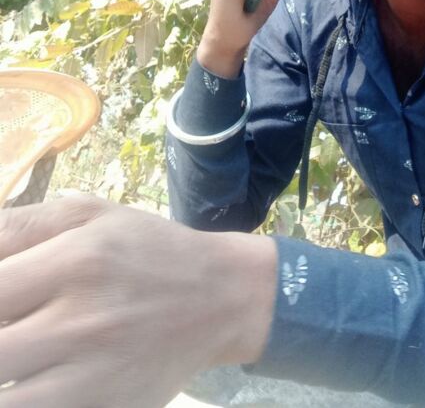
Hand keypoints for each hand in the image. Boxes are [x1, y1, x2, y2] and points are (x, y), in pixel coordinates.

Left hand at [0, 195, 276, 407]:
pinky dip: (25, 394)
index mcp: (76, 259)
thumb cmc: (146, 249)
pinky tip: (36, 374)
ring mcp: (93, 377)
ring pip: (9, 398)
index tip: (1, 301)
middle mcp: (82, 321)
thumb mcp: (89, 215)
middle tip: (11, 324)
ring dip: (6, 373)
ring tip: (20, 350)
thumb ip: (19, 226)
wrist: (222, 297)